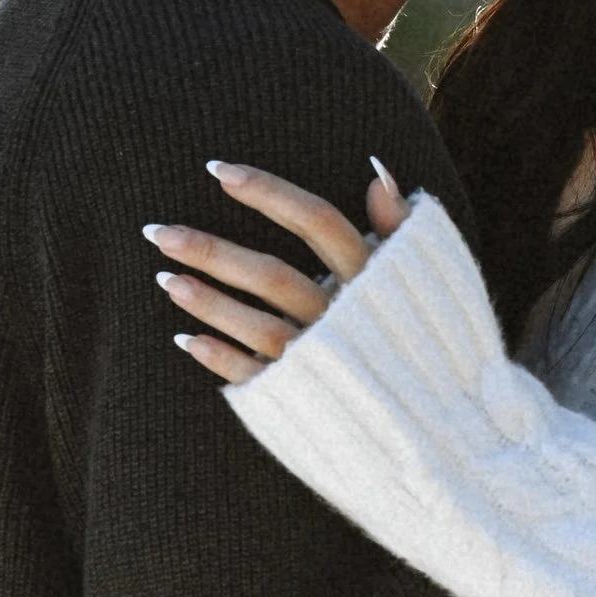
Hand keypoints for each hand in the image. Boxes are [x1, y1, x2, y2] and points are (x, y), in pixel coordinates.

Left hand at [144, 156, 411, 385]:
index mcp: (373, 279)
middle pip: (271, 275)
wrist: (439, 428)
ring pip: (257, 326)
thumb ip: (399, 227)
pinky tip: (186, 340)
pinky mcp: (304, 398)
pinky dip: (220, 359)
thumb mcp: (427, 278)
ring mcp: (321, 360)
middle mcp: (344, 318)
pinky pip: (255, 377)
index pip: (316, 221)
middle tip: (156, 232)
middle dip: (210, 250)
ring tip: (163, 278)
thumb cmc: (425, 340)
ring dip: (207, 302)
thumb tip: (377, 169)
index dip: (267, 192)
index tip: (216, 170)